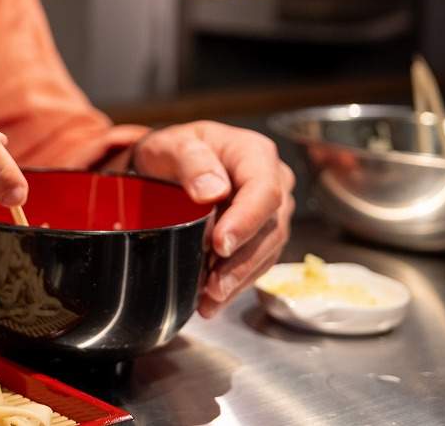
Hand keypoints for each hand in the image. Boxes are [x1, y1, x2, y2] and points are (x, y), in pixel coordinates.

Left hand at [128, 121, 294, 317]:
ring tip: (210, 298)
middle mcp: (273, 181)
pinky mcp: (262, 233)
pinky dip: (236, 283)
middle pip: (270, 228)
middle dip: (241, 261)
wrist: (171, 164)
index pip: (264, 191)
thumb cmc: (174, 150)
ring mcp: (271, 210)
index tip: (219, 245)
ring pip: (267, 250)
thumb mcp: (172, 146)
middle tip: (213, 286)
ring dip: (239, 279)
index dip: (246, 221)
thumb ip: (191, 161)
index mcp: (255, 153)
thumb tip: (212, 191)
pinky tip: (214, 299)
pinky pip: (257, 261)